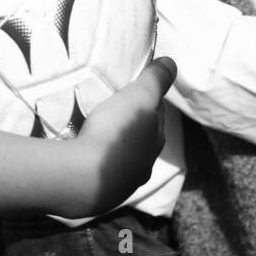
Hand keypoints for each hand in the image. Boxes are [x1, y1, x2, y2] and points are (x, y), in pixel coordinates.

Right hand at [62, 57, 175, 219]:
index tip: (131, 89)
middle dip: (129, 124)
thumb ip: (156, 80)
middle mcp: (143, 163)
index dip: (146, 100)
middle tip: (111, 107)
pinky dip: (95, 160)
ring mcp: (122, 181)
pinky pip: (100, 170)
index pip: (156, 115)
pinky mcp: (99, 192)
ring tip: (93, 130)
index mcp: (155, 140)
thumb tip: (172, 63)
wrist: (83, 179)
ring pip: (121, 157)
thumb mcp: (139, 97)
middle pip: (139, 137)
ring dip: (112, 144)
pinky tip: (83, 154)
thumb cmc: (115, 133)